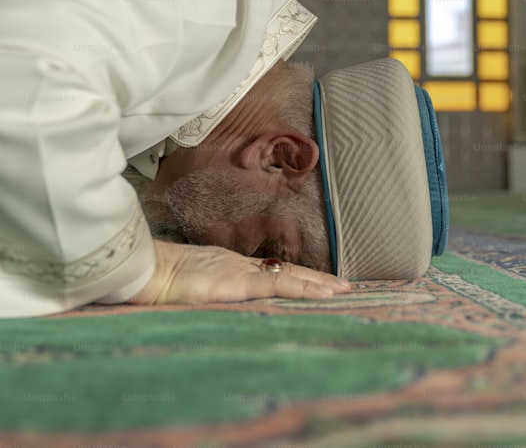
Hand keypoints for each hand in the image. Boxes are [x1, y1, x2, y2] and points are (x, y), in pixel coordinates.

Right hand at [128, 240, 350, 304]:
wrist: (140, 270)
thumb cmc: (152, 280)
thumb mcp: (181, 287)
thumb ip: (199, 290)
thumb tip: (202, 297)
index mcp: (227, 268)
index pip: (270, 273)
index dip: (295, 278)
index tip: (317, 283)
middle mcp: (239, 267)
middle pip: (287, 272)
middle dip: (317, 279)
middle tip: (345, 285)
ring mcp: (240, 273)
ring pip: (289, 277)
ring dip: (319, 284)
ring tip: (344, 290)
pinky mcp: (238, 283)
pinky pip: (278, 285)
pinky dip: (303, 289)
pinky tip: (323, 294)